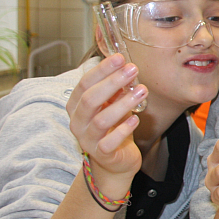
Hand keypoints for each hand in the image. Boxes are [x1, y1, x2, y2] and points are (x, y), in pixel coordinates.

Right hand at [66, 53, 147, 194]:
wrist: (115, 160)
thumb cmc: (113, 127)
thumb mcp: (113, 104)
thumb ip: (117, 89)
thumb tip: (127, 68)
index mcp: (76, 105)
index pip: (84, 84)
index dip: (101, 70)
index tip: (120, 58)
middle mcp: (77, 122)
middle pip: (90, 99)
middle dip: (112, 82)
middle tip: (132, 70)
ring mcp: (87, 139)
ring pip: (100, 120)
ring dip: (122, 104)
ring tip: (142, 91)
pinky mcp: (101, 154)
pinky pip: (109, 142)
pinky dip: (122, 130)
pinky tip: (135, 120)